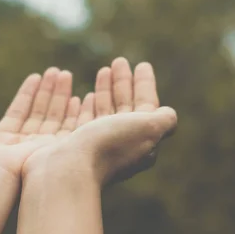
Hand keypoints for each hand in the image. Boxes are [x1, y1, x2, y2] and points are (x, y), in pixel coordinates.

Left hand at [0, 67, 92, 181]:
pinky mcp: (54, 153)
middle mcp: (23, 146)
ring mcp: (40, 149)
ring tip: (65, 74)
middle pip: (38, 113)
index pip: (18, 113)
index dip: (27, 95)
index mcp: (2, 142)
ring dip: (60, 96)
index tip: (36, 76)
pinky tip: (78, 97)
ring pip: (53, 118)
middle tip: (57, 71)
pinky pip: (67, 130)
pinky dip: (73, 113)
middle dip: (48, 92)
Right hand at [24, 57, 176, 186]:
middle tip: (119, 62)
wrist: (66, 172)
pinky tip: (78, 96)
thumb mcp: (147, 129)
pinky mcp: (65, 147)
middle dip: (122, 84)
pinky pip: (73, 121)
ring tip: (102, 71)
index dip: (145, 86)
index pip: (145, 108)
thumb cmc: (108, 146)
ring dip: (102, 91)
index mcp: (137, 142)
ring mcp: (89, 147)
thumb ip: (163, 120)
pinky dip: (78, 106)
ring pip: (99, 113)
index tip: (142, 65)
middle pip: (122, 108)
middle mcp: (115, 146)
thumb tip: (169, 114)